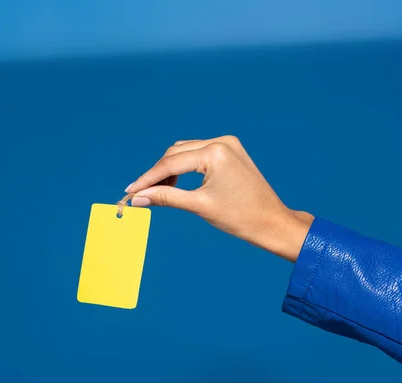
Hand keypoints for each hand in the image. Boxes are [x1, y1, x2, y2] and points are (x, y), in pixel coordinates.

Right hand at [125, 136, 313, 261]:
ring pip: (185, 151)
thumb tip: (138, 198)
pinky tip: (175, 182)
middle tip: (140, 193)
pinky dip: (184, 165)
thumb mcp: (198, 206)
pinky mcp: (230, 150)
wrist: (271, 222)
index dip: (147, 178)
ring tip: (158, 190)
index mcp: (215, 152)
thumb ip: (166, 197)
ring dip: (169, 168)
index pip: (171, 163)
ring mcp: (227, 144)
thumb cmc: (240, 217)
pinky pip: (198, 153)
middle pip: (175, 153)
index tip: (130, 191)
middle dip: (156, 173)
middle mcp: (221, 142)